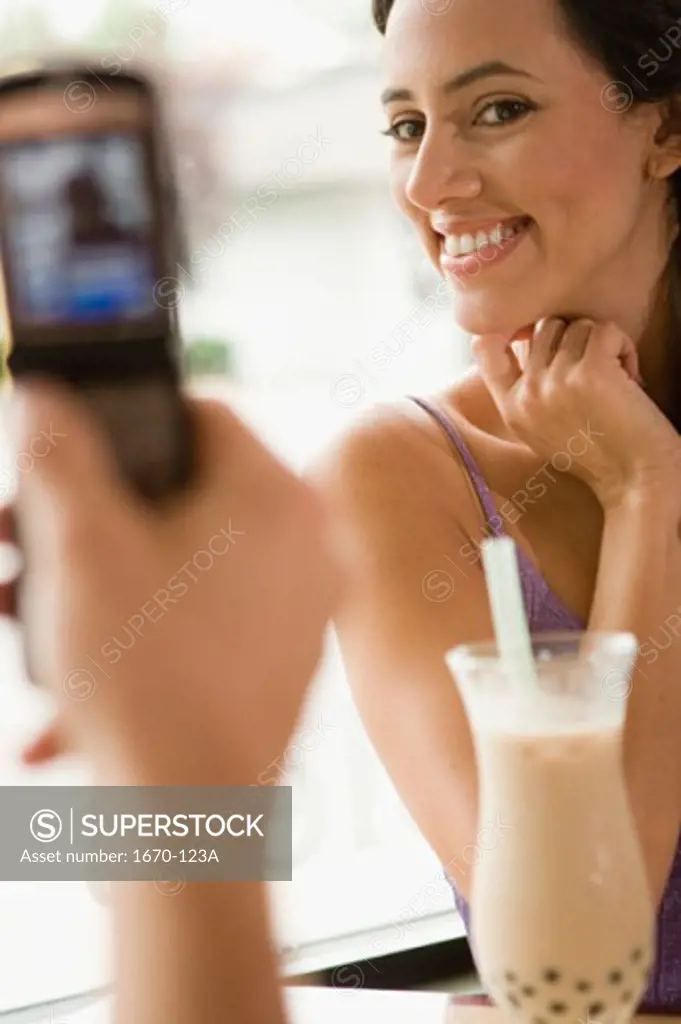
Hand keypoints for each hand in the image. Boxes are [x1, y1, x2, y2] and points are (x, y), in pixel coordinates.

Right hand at [14, 381, 339, 784]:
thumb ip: (59, 456)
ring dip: (100, 582)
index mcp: (278, 498)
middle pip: (186, 494)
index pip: (203, 414)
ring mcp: (301, 607)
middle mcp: (308, 545)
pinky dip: (138, 631)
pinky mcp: (282, 658)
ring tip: (29, 612)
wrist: (189, 820)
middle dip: (92, 518)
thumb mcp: (80, 548)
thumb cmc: (146, 681)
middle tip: (27, 537)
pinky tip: (70, 677)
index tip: (76, 446)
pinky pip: (200, 619)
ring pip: (185, 563)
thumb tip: (46, 399)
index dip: (127, 421)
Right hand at [473, 318, 680, 510]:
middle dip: (574, 340)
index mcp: (511, 408)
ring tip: (615, 378)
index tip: (540, 340)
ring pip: (577, 325)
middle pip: (545, 327)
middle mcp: (527, 394)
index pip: (484, 345)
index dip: (512, 329)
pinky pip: (604, 329)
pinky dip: (623, 347)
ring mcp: (555, 382)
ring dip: (603, 345)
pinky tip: (630, 378)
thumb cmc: (599, 454)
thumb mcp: (542, 430)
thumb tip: (524, 338)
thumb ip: (526, 390)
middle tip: (595, 371)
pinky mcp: (590, 373)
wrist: (636, 481)